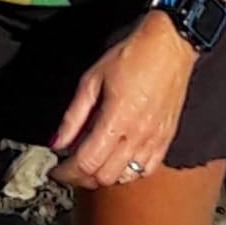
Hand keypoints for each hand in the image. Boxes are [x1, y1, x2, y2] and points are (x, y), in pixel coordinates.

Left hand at [50, 11, 196, 188]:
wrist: (170, 45)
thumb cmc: (133, 55)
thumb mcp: (92, 79)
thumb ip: (74, 115)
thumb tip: (57, 142)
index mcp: (116, 120)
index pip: (86, 163)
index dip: (65, 172)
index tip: (55, 170)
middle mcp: (137, 135)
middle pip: (104, 177)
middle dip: (80, 177)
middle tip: (69, 166)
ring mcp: (154, 140)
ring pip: (125, 178)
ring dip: (104, 176)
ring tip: (93, 162)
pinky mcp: (166, 138)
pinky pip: (147, 170)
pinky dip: (129, 172)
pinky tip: (119, 159)